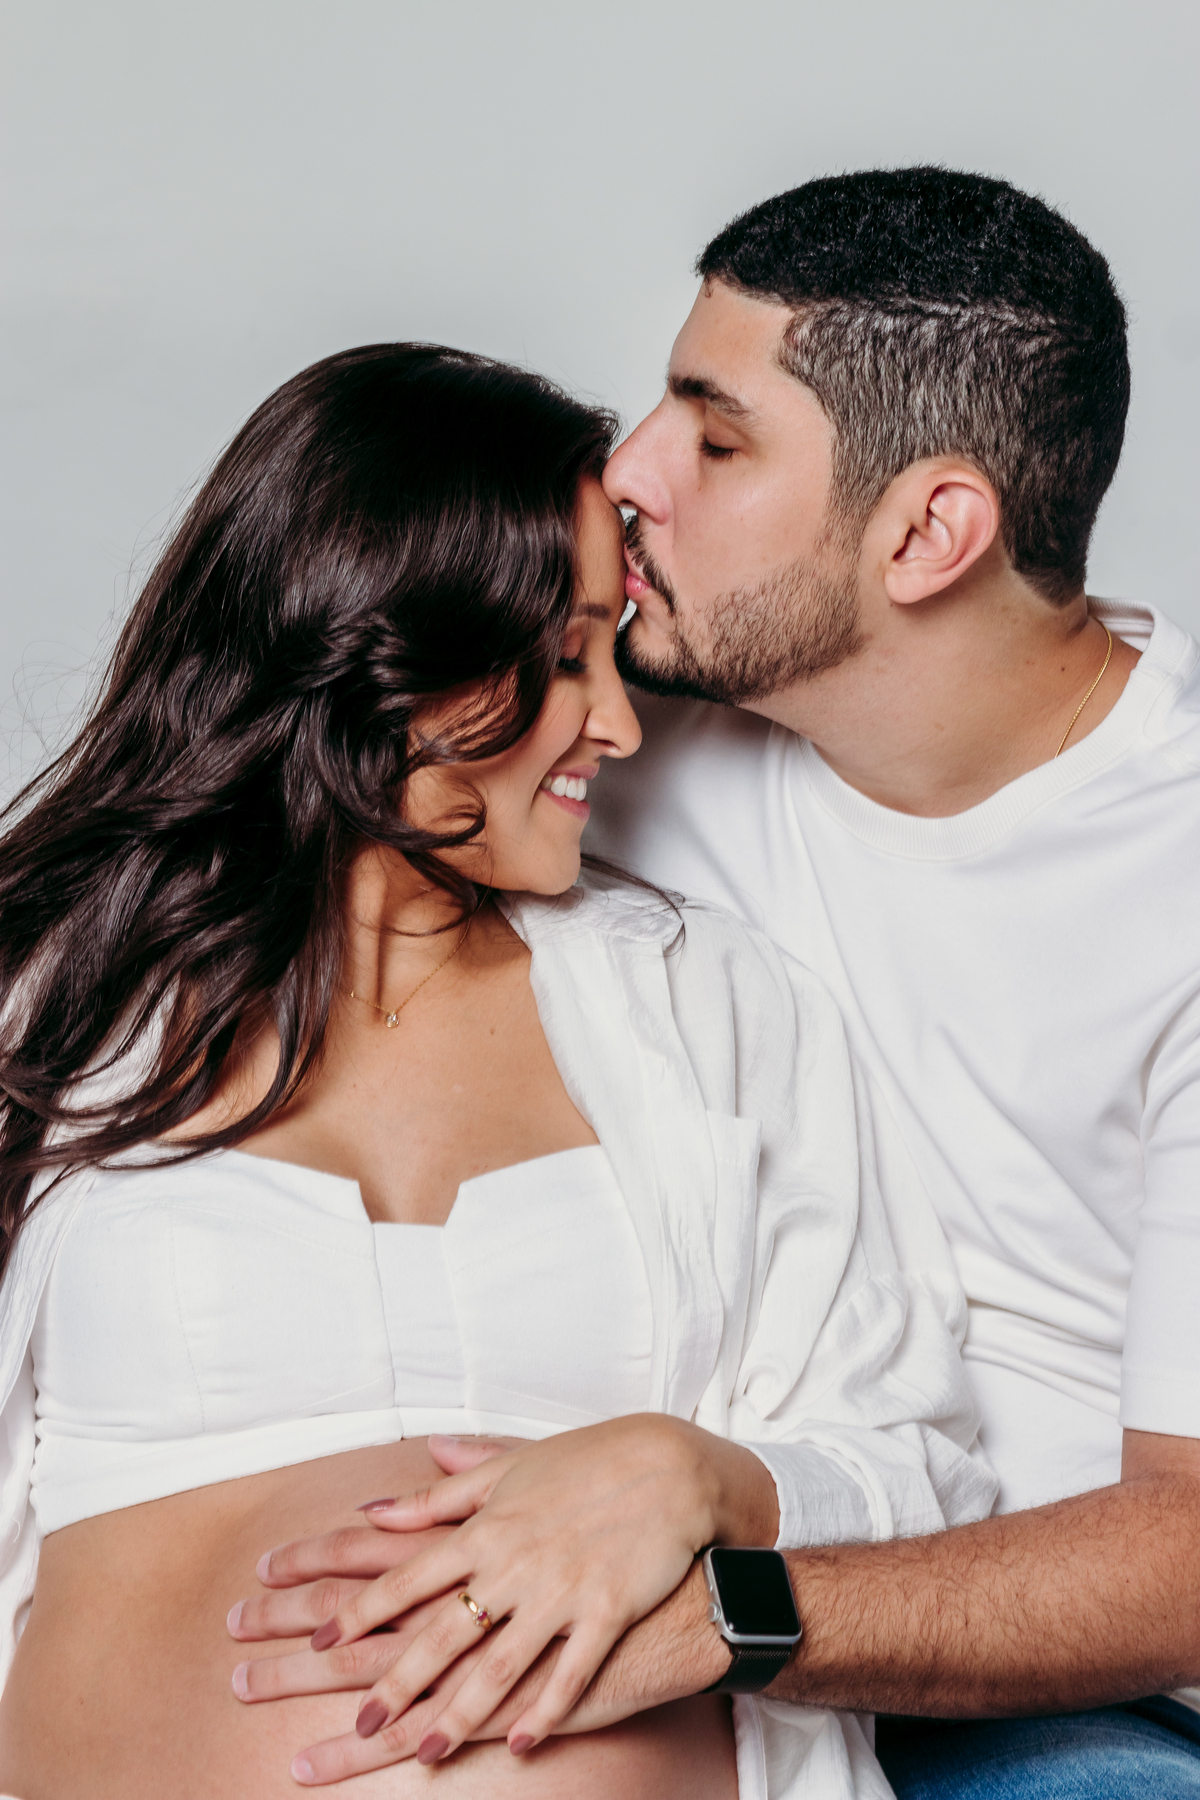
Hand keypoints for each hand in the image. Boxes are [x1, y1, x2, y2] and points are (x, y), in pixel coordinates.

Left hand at [292, 1414, 774, 1766]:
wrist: (673, 1468)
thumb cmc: (591, 1463)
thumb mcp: (509, 1467)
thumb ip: (440, 1493)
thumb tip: (376, 1505)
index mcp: (485, 1525)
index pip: (402, 1575)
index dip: (354, 1610)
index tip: (314, 1641)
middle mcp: (514, 1562)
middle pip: (439, 1632)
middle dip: (393, 1682)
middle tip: (356, 1721)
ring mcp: (560, 1591)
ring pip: (497, 1666)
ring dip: (458, 1713)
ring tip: (424, 1751)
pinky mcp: (605, 1613)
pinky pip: (568, 1675)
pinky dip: (543, 1712)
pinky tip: (519, 1745)